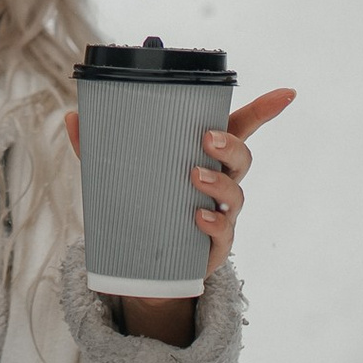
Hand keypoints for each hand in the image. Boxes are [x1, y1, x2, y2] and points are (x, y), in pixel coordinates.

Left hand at [65, 87, 294, 345]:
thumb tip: (73, 115)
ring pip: (236, 195)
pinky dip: (213, 226)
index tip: (288, 92)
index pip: (240, 129)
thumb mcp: (115, 176)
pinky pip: (222, 236)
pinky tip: (199, 218)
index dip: (265, 110)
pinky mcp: (213, 250)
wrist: (143, 270)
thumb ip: (95, 147)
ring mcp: (221, 217)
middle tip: (206, 139)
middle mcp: (220, 184)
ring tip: (195, 178)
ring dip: (219, 184)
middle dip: (230, 146)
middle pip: (241, 158)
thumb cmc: (141, 207)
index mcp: (204, 158)